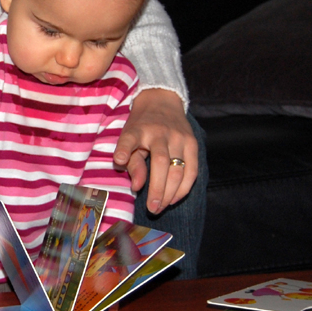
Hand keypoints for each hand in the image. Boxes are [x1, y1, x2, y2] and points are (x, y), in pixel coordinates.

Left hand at [113, 88, 197, 213]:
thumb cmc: (141, 126)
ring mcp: (179, 138)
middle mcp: (160, 133)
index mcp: (139, 130)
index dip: (124, 149)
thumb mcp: (129, 138)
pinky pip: (192, 170)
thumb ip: (132, 162)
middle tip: (152, 209)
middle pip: (161, 163)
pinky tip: (175, 198)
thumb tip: (137, 187)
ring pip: (179, 169)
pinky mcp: (193, 143)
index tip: (119, 160)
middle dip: (157, 190)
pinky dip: (185, 187)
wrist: (161, 101)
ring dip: (171, 193)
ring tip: (162, 207)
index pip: (130, 139)